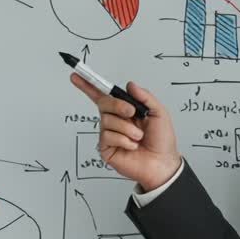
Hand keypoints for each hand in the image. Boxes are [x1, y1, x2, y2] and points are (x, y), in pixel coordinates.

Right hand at [70, 74, 180, 189]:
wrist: (162, 163)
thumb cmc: (162, 140)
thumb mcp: (159, 113)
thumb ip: (145, 96)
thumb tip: (130, 85)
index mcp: (125, 110)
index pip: (103, 95)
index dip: (88, 85)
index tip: (76, 76)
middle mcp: (115, 120)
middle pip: (104, 103)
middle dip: (118, 106)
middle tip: (132, 113)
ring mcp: (109, 134)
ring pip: (107, 121)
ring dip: (127, 128)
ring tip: (138, 137)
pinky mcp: (106, 148)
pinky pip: (108, 136)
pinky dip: (124, 140)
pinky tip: (132, 146)